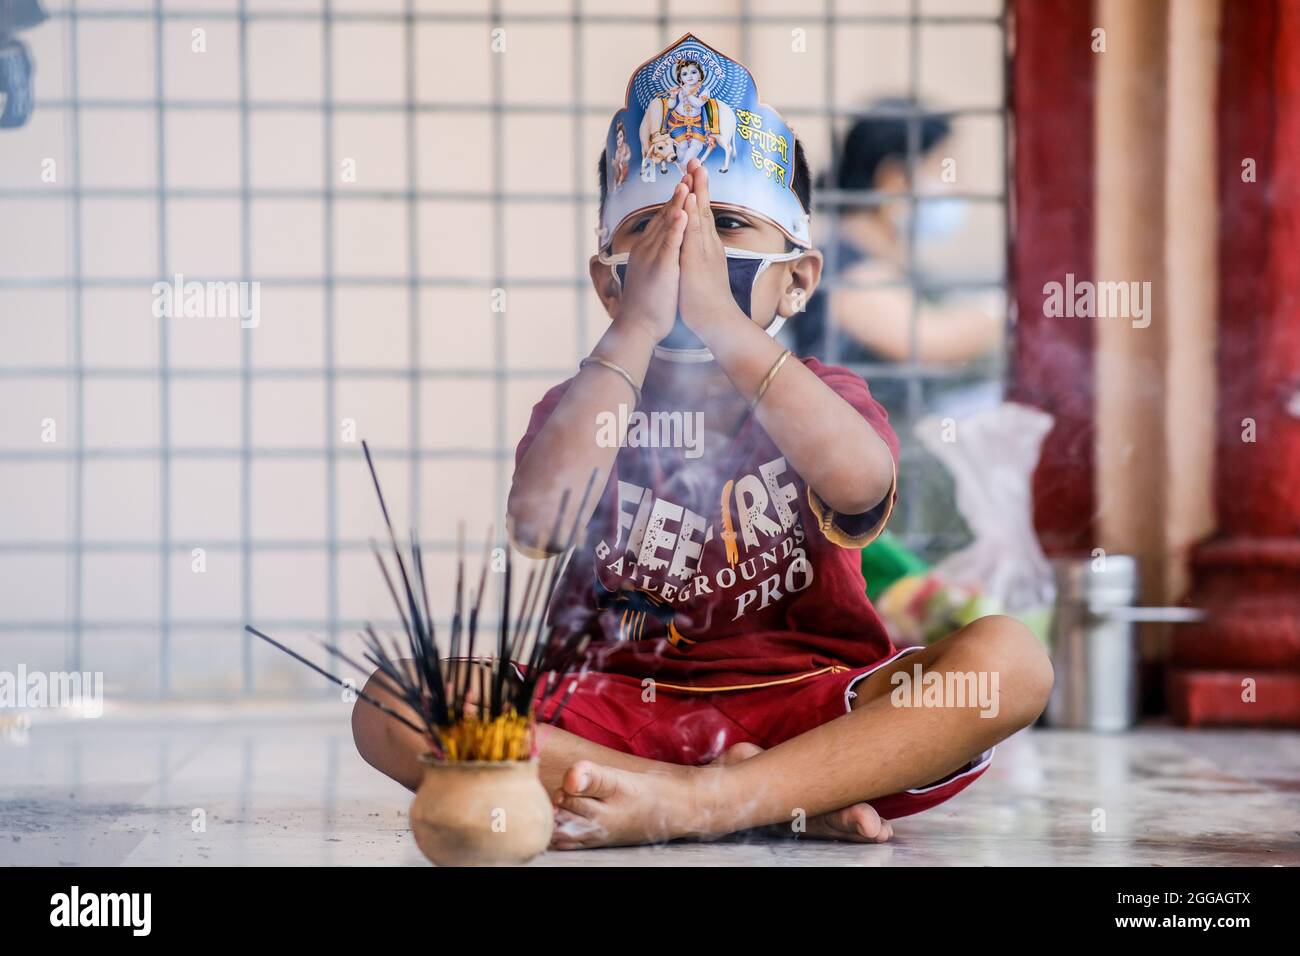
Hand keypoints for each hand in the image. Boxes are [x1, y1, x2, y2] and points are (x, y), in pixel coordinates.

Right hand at [614, 182, 687, 344]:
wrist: (637, 327)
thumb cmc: (647, 305)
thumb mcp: (650, 274)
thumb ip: (654, 258)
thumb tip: (657, 251)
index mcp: (648, 248)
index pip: (663, 218)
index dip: (676, 199)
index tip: (687, 181)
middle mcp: (648, 247)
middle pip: (665, 214)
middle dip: (679, 192)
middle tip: (690, 169)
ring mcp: (653, 256)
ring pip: (667, 225)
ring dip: (677, 202)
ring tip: (687, 182)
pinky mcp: (660, 268)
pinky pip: (669, 244)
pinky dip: (676, 227)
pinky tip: (683, 213)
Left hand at [677, 159, 741, 333]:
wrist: (717, 321)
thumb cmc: (707, 302)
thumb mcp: (701, 273)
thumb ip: (698, 259)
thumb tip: (694, 253)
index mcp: (706, 247)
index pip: (701, 215)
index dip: (698, 194)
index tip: (693, 174)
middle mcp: (708, 245)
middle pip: (703, 208)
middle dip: (699, 183)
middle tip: (695, 159)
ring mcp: (705, 251)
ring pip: (701, 215)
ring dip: (697, 191)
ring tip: (695, 168)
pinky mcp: (698, 260)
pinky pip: (695, 232)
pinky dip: (694, 213)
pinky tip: (692, 198)